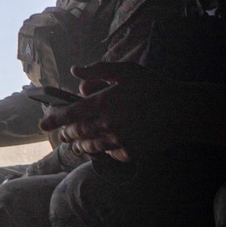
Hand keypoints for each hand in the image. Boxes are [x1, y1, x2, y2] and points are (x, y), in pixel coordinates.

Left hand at [39, 62, 184, 161]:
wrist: (184, 111)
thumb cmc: (154, 87)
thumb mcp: (126, 71)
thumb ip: (97, 71)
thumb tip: (75, 72)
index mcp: (101, 103)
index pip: (68, 114)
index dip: (52, 120)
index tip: (41, 125)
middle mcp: (105, 124)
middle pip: (76, 133)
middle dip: (65, 134)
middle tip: (61, 134)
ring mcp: (117, 140)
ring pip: (89, 147)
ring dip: (79, 146)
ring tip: (75, 145)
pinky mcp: (130, 152)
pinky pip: (110, 155)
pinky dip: (103, 152)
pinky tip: (101, 150)